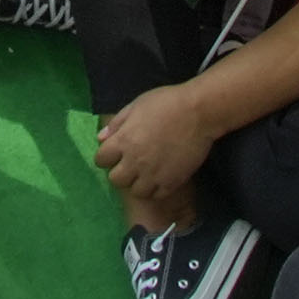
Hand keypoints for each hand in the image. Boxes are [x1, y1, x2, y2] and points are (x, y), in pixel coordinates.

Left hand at [90, 85, 218, 211]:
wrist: (198, 113)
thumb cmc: (166, 103)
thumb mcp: (136, 105)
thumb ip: (117, 124)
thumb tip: (100, 138)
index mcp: (124, 141)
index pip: (101, 160)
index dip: (105, 156)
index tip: (114, 153)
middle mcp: (135, 162)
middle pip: (116, 179)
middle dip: (119, 172)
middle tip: (130, 164)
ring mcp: (153, 174)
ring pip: (136, 192)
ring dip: (137, 183)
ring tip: (145, 172)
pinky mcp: (171, 182)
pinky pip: (156, 195)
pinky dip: (155, 189)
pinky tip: (159, 177)